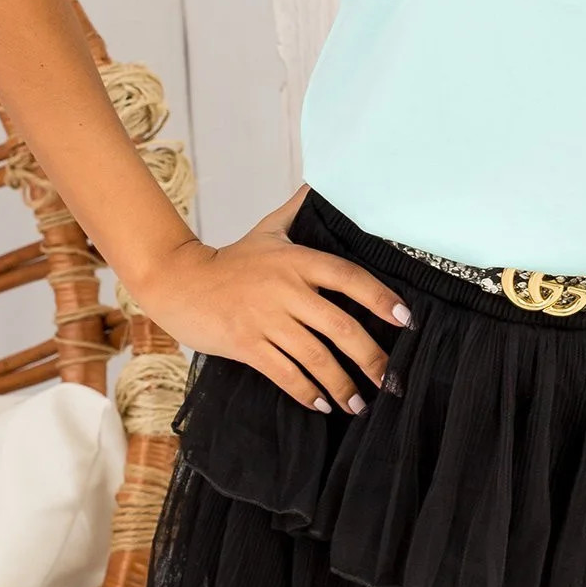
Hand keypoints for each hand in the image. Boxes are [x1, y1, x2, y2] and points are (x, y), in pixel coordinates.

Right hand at [132, 184, 409, 413]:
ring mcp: (266, 319)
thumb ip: (299, 210)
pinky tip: (324, 404)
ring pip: (315, 357)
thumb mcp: (269, 230)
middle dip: (371, 357)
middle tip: (391, 380)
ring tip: (360, 404)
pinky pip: (285, 374)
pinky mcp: (247, 345)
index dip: (380, 297)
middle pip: (340, 326)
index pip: (349, 277)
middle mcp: (286, 290)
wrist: (180, 281)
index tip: (405, 319)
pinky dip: (307, 392)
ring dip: (342, 384)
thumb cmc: (231, 259)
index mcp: (298, 261)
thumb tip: (321, 182)